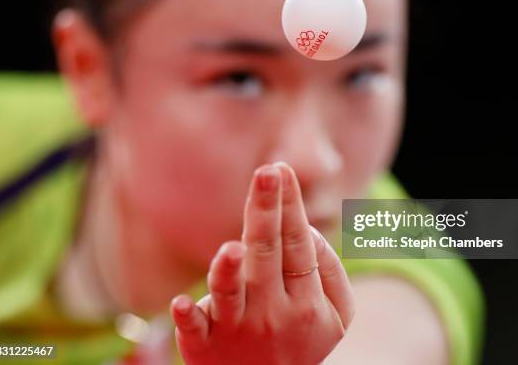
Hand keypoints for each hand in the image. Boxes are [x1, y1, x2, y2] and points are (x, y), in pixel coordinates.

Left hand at [171, 162, 354, 364]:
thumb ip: (329, 269)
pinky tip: (181, 305)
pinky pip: (195, 330)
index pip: (297, 242)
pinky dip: (188, 317)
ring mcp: (237, 330)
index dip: (289, 205)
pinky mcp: (205, 346)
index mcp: (306, 300)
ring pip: (231, 292)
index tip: (280, 170)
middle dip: (267, 210)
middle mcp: (272, 312)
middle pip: (268, 254)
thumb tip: (305, 229)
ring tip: (232, 248)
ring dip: (229, 270)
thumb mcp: (337, 315)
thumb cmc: (303, 340)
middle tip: (267, 173)